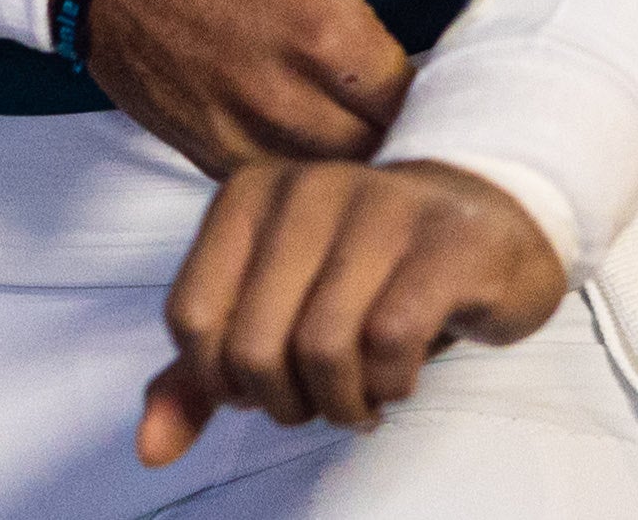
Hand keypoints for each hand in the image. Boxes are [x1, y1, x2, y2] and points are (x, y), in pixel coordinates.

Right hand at [80, 0, 539, 176]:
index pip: (424, 104)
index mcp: (324, 31)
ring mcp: (237, 134)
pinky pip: (275, 195)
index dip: (453, 99)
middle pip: (381, 160)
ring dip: (361, 172)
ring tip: (387, 141)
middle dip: (411, 144)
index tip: (467, 83)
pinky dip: (304, 184)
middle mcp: (280, 97)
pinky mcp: (204, 154)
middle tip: (437, 121)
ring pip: (328, 192)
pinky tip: (326, 153)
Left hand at [136, 156, 565, 464]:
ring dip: (341, 402)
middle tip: (321, 397)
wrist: (488, 221)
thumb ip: (202, 377)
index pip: (192, 319)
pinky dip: (389, 385)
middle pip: (252, 345)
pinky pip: (390, 343)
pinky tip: (400, 376)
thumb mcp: (275, 314)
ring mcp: (378, 207)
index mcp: (248, 196)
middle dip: (285, 401)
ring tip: (362, 395)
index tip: (267, 380)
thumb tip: (149, 450)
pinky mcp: (443, 242)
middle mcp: (306, 188)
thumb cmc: (367, 276)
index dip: (224, 380)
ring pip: (321, 348)